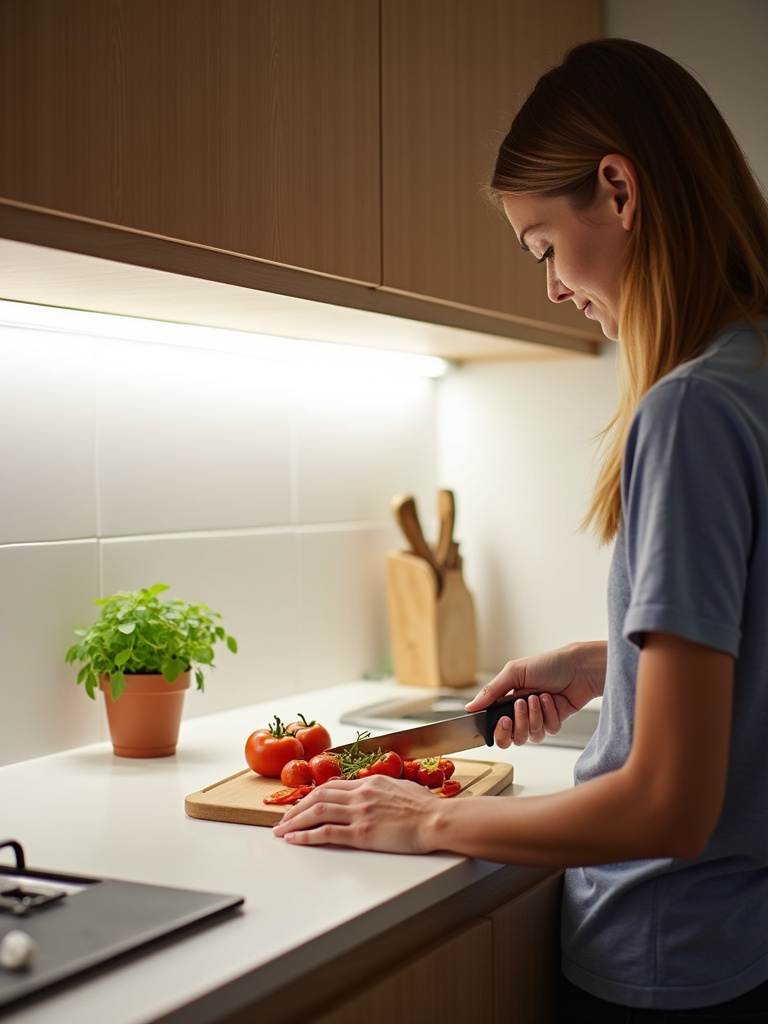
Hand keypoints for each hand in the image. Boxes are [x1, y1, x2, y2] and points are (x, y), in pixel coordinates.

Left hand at [272, 774, 438, 852]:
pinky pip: (326, 832)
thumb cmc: (427, 808)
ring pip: (317, 811)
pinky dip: (306, 835)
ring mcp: (359, 813)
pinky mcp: (361, 833)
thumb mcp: (403, 787)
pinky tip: (295, 839)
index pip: (333, 785)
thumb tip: (380, 792)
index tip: (302, 803)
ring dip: (295, 820)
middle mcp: (361, 794)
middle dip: (297, 807)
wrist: (436, 820)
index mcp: (370, 782)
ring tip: (282, 829)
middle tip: (284, 817)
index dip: (313, 794)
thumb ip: (384, 789)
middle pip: (319, 796)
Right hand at [464, 642, 603, 747]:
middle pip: (512, 739)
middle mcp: (521, 712)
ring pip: (530, 736)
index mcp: (507, 700)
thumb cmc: (547, 664)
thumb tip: (470, 707)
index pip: (495, 726)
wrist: (577, 668)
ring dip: (535, 716)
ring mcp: (538, 719)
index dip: (498, 730)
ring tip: (539, 697)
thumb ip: (491, 692)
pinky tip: (552, 700)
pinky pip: (548, 731)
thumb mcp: (514, 672)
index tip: (504, 720)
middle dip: (518, 725)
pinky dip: (550, 715)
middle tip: (522, 706)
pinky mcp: (554, 722)